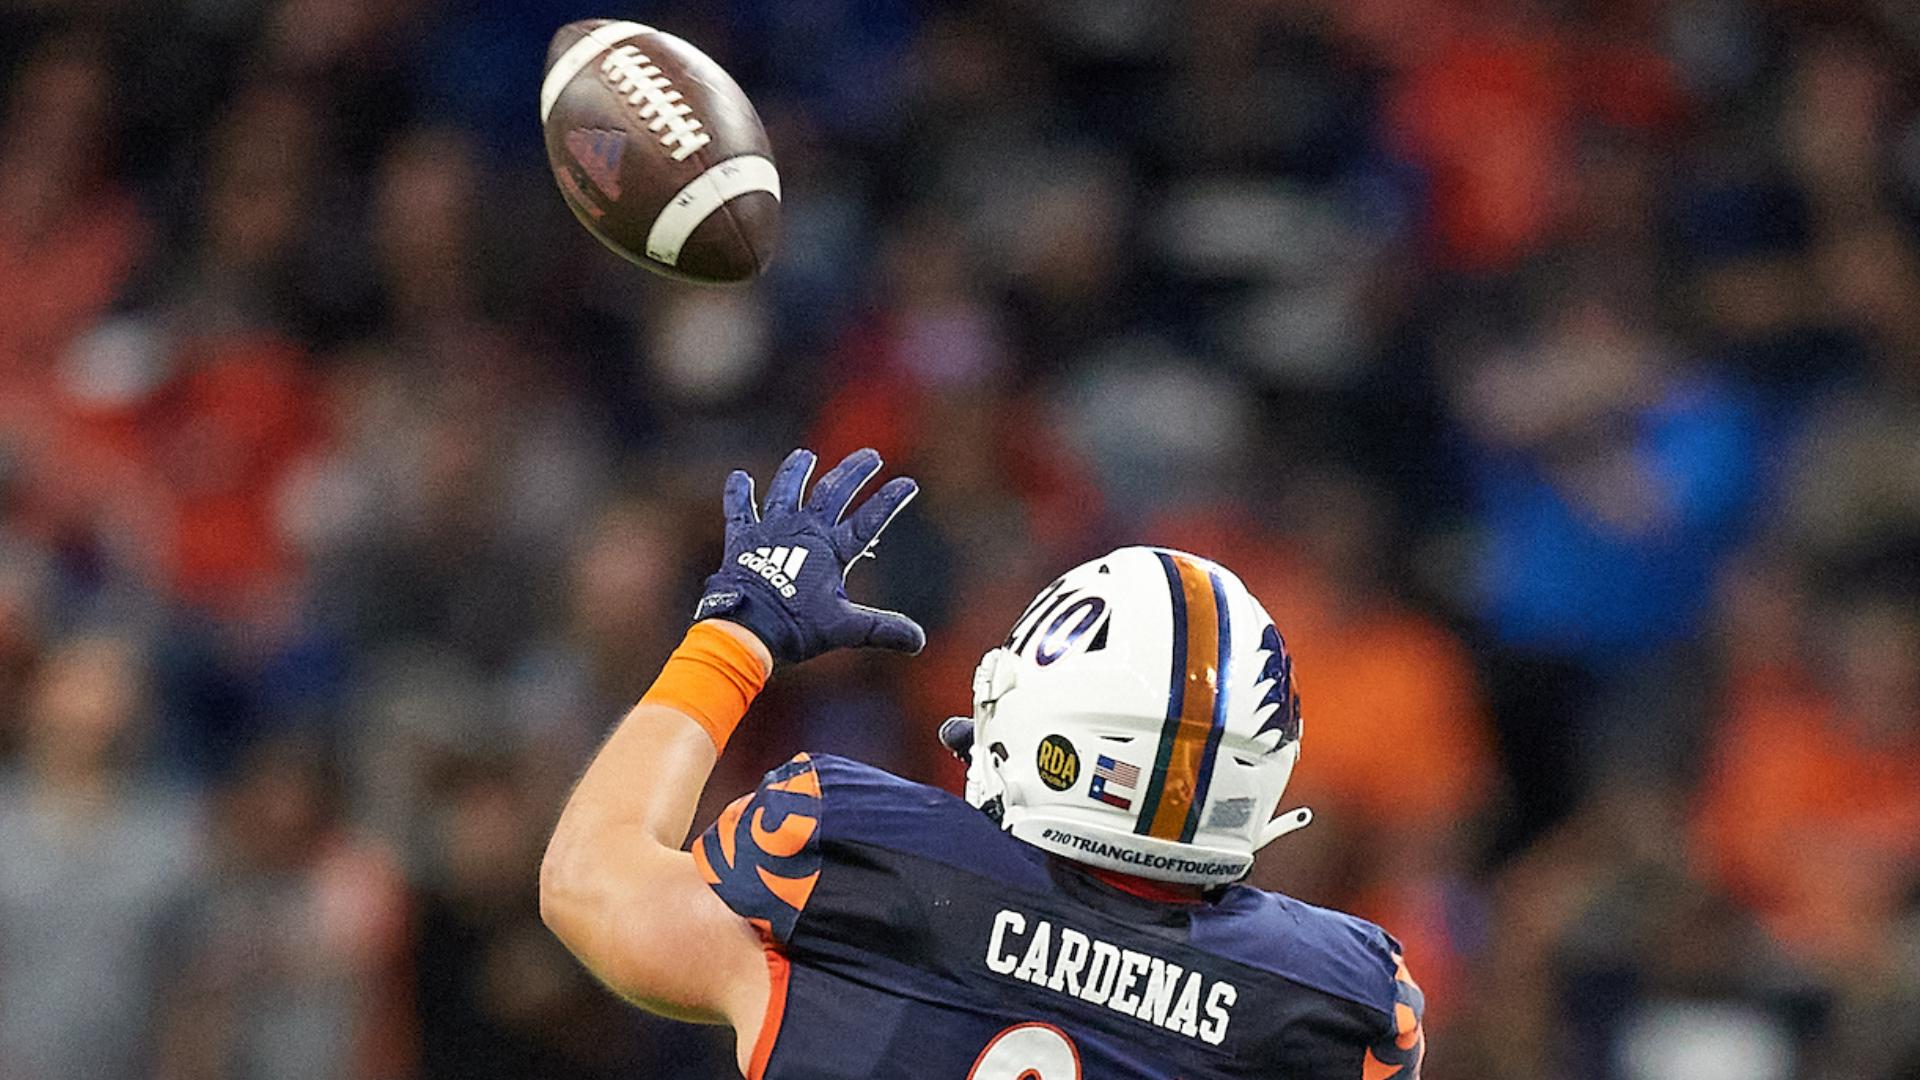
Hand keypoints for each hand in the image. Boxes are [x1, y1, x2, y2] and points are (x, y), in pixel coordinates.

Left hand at [694, 448, 924, 664]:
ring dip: (796, 472)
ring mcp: (772, 530)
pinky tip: (739, 477)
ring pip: (786, 491)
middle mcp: (803, 531)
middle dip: (853, 472)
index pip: (868, 520)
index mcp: (831, 550)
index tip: (908, 483)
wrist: (745, 628)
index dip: (889, 501)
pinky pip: (740, 510)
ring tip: (804, 456)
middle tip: (871, 456)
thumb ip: (883, 628)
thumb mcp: (845, 629)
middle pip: (832, 492)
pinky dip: (738, 494)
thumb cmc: (795, 628)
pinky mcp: (744, 538)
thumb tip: (919, 641)